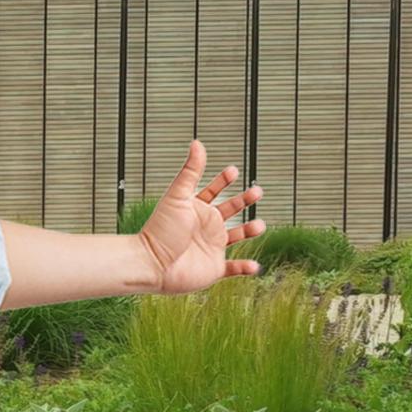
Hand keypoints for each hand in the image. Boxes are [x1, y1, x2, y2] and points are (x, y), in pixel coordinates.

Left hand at [137, 139, 265, 294]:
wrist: (151, 264)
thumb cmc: (160, 230)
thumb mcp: (178, 196)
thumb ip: (190, 171)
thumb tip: (197, 142)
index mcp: (196, 209)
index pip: (212, 191)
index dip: (222, 181)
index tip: (233, 170)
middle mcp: (205, 227)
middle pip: (229, 210)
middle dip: (243, 200)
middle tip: (257, 191)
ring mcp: (211, 247)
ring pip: (237, 235)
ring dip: (250, 229)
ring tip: (260, 225)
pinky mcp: (214, 268)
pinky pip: (235, 268)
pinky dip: (246, 267)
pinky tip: (254, 265)